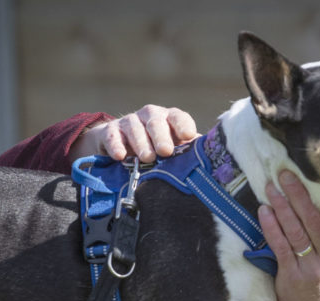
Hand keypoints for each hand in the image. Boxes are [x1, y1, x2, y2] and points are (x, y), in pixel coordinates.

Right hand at [68, 105, 197, 162]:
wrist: (120, 146)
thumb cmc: (155, 149)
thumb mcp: (173, 149)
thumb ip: (188, 153)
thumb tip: (209, 165)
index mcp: (169, 119)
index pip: (178, 117)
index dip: (183, 125)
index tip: (188, 135)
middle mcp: (150, 116)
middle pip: (156, 121)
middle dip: (161, 136)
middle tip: (166, 151)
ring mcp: (129, 122)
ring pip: (135, 128)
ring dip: (141, 143)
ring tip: (147, 158)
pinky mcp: (110, 131)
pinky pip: (112, 136)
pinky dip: (116, 145)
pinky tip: (120, 156)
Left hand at [259, 171, 319, 300]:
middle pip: (317, 222)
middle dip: (301, 194)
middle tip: (287, 172)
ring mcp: (313, 269)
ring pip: (297, 231)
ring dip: (282, 206)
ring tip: (272, 186)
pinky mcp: (292, 276)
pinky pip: (281, 246)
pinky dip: (271, 226)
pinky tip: (264, 211)